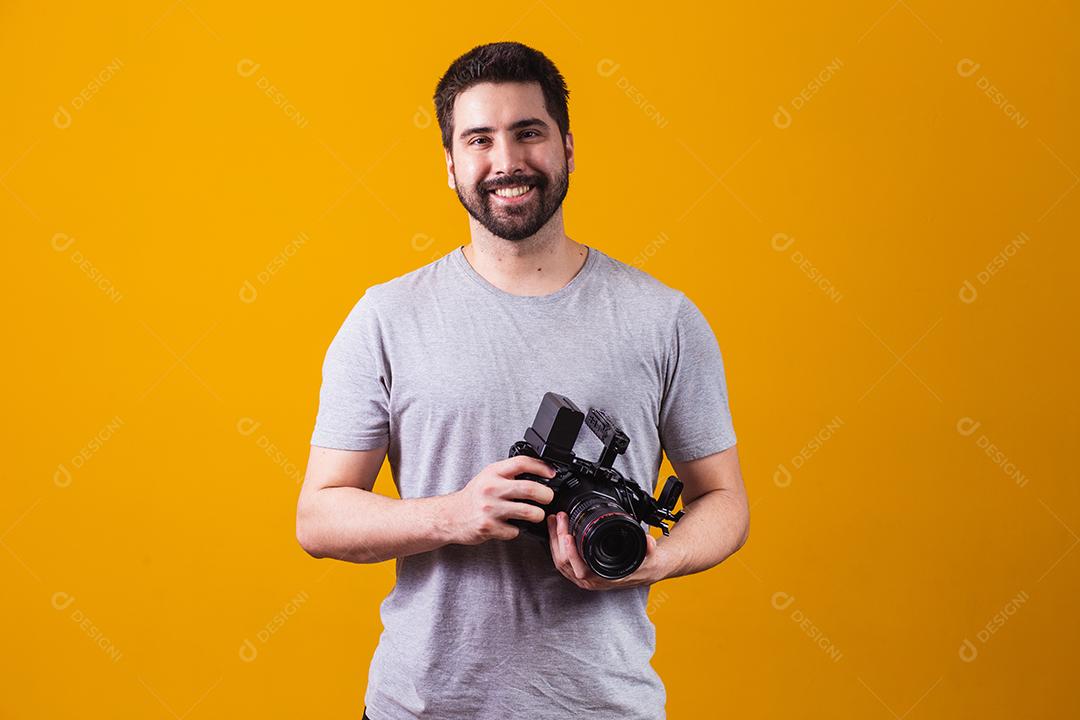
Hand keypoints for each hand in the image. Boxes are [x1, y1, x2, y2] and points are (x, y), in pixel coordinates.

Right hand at [445, 456, 556, 544]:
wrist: (449, 516)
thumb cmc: (472, 497)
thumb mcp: (488, 477)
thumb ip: (508, 474)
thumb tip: (538, 474)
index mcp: (492, 473)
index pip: (522, 463)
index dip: (541, 467)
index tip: (551, 473)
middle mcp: (491, 489)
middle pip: (530, 488)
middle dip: (546, 495)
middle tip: (548, 498)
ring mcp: (490, 509)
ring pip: (528, 512)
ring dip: (538, 515)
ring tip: (536, 514)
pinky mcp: (489, 527)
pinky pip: (515, 530)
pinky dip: (518, 530)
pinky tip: (511, 526)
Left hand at [547, 511, 671, 590]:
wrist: (643, 571)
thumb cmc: (642, 565)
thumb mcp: (649, 556)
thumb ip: (649, 549)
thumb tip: (649, 542)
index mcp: (603, 578)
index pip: (580, 570)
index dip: (571, 554)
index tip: (568, 535)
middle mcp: (590, 580)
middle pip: (564, 562)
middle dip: (559, 538)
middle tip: (560, 518)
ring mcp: (582, 576)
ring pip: (559, 560)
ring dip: (554, 539)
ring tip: (554, 520)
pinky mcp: (579, 570)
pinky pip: (561, 559)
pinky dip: (556, 544)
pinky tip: (556, 530)